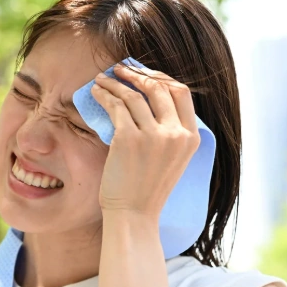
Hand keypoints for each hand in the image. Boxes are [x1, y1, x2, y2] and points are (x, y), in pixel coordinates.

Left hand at [91, 64, 200, 219]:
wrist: (133, 216)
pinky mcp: (129, 139)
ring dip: (115, 83)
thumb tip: (148, 99)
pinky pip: (116, 106)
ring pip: (134, 95)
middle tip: (120, 71)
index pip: (182, 93)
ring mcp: (153, 136)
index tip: (144, 74)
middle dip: (137, 74)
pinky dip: (104, 95)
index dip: (161, 78)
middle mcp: (176, 134)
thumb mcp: (171, 159)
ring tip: (102, 80)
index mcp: (191, 138)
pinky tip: (96, 92)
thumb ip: (169, 132)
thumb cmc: (146, 190)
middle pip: (159, 88)